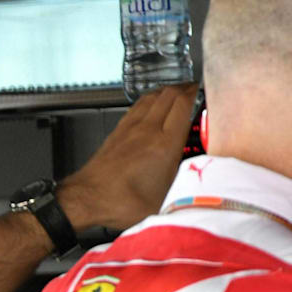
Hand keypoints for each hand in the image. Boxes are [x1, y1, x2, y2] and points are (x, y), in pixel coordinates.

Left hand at [59, 83, 199, 231]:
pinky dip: (148, 100)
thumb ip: (186, 193)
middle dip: (184, 88)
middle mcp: (147, 130)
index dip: (197, 93)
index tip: (206, 92)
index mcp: (164, 144)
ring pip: (151, 97)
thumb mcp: (165, 203)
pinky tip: (149, 106)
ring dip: (166, 91)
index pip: (184, 104)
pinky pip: (136, 107)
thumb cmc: (119, 202)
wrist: (86, 199)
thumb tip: (202, 194)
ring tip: (176, 93)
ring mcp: (129, 129)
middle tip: (194, 89)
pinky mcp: (116, 133)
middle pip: (169, 95)